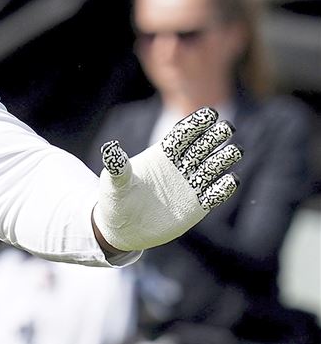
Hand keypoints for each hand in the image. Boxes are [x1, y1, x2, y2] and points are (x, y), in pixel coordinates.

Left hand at [93, 107, 240, 251]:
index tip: (210, 114)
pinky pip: (215, 193)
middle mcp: (180, 166)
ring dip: (225, 158)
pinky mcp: (197, 205)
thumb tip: (109, 148)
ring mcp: (190, 185)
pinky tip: (231, 180)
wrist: (122, 229)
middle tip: (227, 128)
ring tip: (235, 151)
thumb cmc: (116, 200)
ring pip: (213, 167)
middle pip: (202, 146)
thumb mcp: (115, 183)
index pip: (183, 134)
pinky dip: (224, 187)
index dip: (196, 124)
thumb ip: (118, 167)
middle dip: (215, 136)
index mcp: (162, 154)